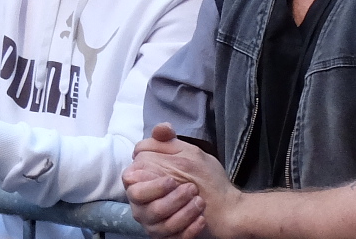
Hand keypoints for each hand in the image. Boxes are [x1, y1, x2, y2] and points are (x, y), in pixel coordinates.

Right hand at [124, 124, 227, 238]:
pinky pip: (173, 238)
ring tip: (199, 202)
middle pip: (145, 208)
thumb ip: (170, 141)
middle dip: (169, 200)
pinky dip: (189, 229)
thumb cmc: (201, 178)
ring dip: (183, 213)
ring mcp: (154, 225)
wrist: (225, 205)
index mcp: (142, 183)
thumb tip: (163, 127)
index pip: (131, 183)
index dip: (150, 184)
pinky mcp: (168, 238)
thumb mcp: (188, 153)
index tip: (171, 179)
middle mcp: (143, 206)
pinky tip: (201, 219)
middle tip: (190, 189)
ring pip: (160, 225)